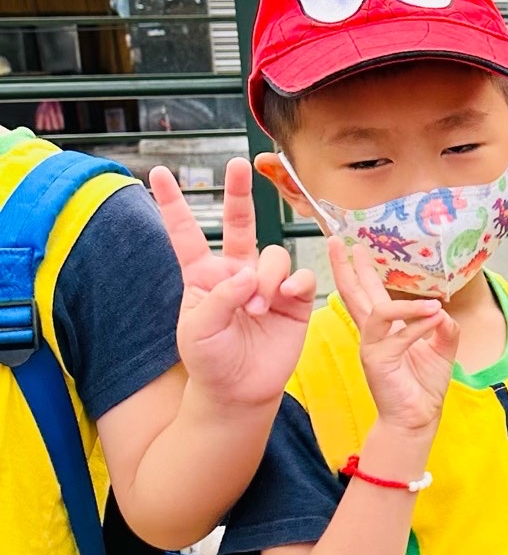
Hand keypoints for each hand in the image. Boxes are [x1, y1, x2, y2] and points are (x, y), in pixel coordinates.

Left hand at [157, 158, 315, 410]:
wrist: (239, 392)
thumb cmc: (209, 361)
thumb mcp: (198, 330)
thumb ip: (220, 296)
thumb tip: (247, 274)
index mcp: (203, 275)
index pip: (186, 233)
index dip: (173, 203)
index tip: (159, 173)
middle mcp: (236, 272)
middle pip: (240, 223)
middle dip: (238, 192)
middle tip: (238, 163)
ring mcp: (266, 284)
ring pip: (273, 256)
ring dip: (266, 279)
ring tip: (258, 308)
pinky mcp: (293, 300)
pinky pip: (301, 276)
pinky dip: (294, 283)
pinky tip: (285, 298)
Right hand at [326, 237, 455, 435]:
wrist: (417, 419)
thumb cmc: (423, 386)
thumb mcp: (441, 350)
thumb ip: (443, 328)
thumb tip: (444, 312)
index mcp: (384, 329)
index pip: (367, 293)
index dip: (361, 270)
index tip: (357, 247)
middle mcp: (373, 334)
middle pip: (353, 293)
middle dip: (347, 266)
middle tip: (339, 240)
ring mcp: (372, 346)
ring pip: (378, 311)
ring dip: (408, 305)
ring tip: (434, 306)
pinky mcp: (377, 361)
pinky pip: (398, 336)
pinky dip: (419, 327)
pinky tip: (436, 321)